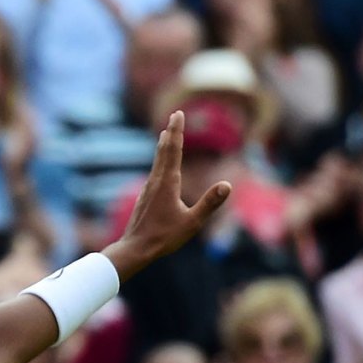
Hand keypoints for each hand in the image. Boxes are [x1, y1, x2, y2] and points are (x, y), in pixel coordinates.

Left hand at [102, 111, 231, 280]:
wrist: (135, 248)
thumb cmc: (164, 237)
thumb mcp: (192, 222)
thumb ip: (209, 203)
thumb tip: (228, 185)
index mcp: (167, 183)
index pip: (173, 150)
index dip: (177, 131)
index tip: (178, 114)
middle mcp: (156, 181)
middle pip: (163, 151)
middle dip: (170, 132)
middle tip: (174, 115)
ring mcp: (148, 189)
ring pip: (157, 162)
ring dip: (163, 146)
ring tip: (165, 135)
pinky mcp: (145, 197)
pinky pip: (154, 173)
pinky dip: (159, 161)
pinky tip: (160, 167)